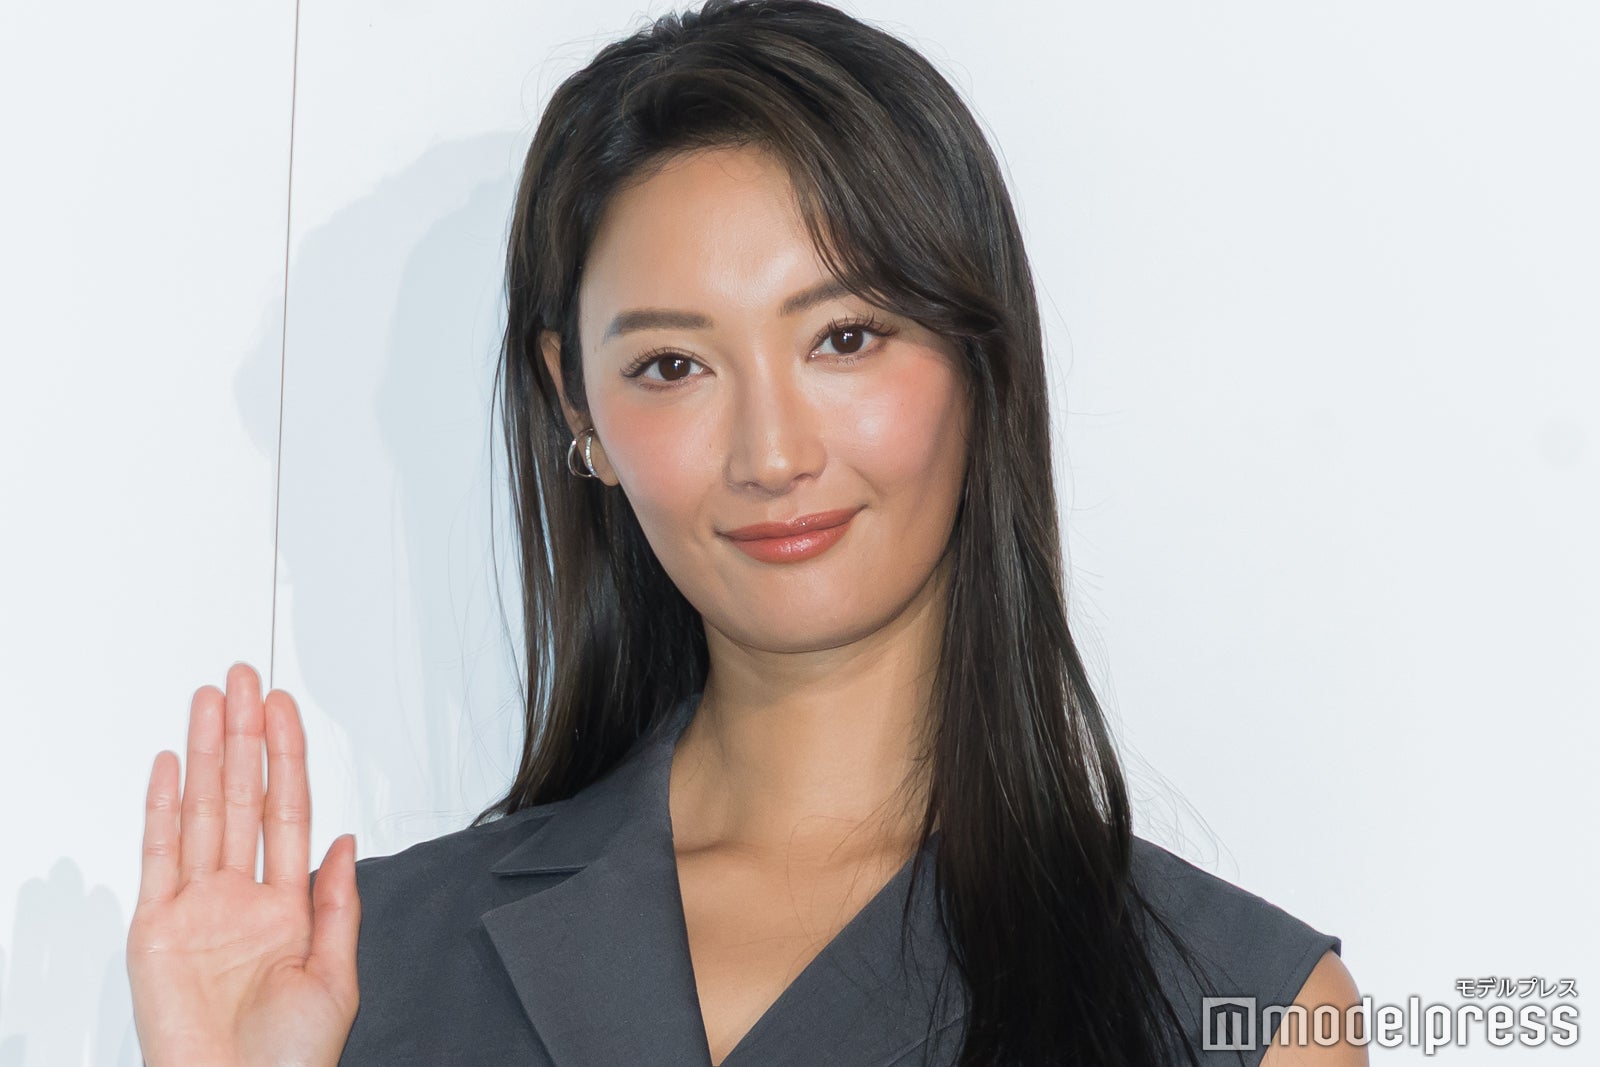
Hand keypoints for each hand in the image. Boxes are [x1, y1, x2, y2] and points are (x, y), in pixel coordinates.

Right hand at [128, 662, 360, 1066]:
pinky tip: (167, 765)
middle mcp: (240, 899)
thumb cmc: (287, 1061)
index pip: (288, 811)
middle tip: (246, 679)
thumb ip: (339, 905)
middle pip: (242, 797)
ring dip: (203, 754)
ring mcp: (196, 909)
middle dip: (244, 735)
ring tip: (209, 700)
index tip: (285, 708)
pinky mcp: (154, 929)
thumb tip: (346, 840)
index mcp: (288, 909)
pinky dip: (160, 808)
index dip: (287, 757)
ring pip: (201, 811)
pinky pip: (157, 855)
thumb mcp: (336, 978)